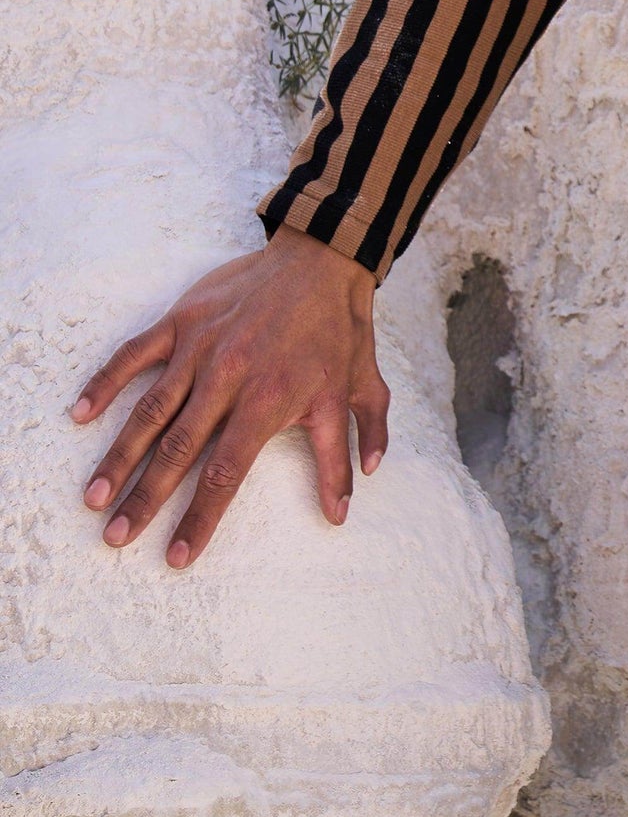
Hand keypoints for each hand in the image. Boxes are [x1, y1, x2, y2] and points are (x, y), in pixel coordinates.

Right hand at [69, 226, 388, 568]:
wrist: (322, 261)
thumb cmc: (339, 331)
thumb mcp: (356, 392)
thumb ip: (344, 453)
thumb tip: (341, 511)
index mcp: (267, 401)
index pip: (225, 474)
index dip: (200, 519)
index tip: (177, 556)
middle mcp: (227, 378)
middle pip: (177, 451)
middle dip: (145, 499)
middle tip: (116, 537)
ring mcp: (199, 348)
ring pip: (149, 411)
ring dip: (119, 456)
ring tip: (95, 496)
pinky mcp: (182, 320)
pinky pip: (136, 354)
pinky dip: (106, 382)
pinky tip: (81, 414)